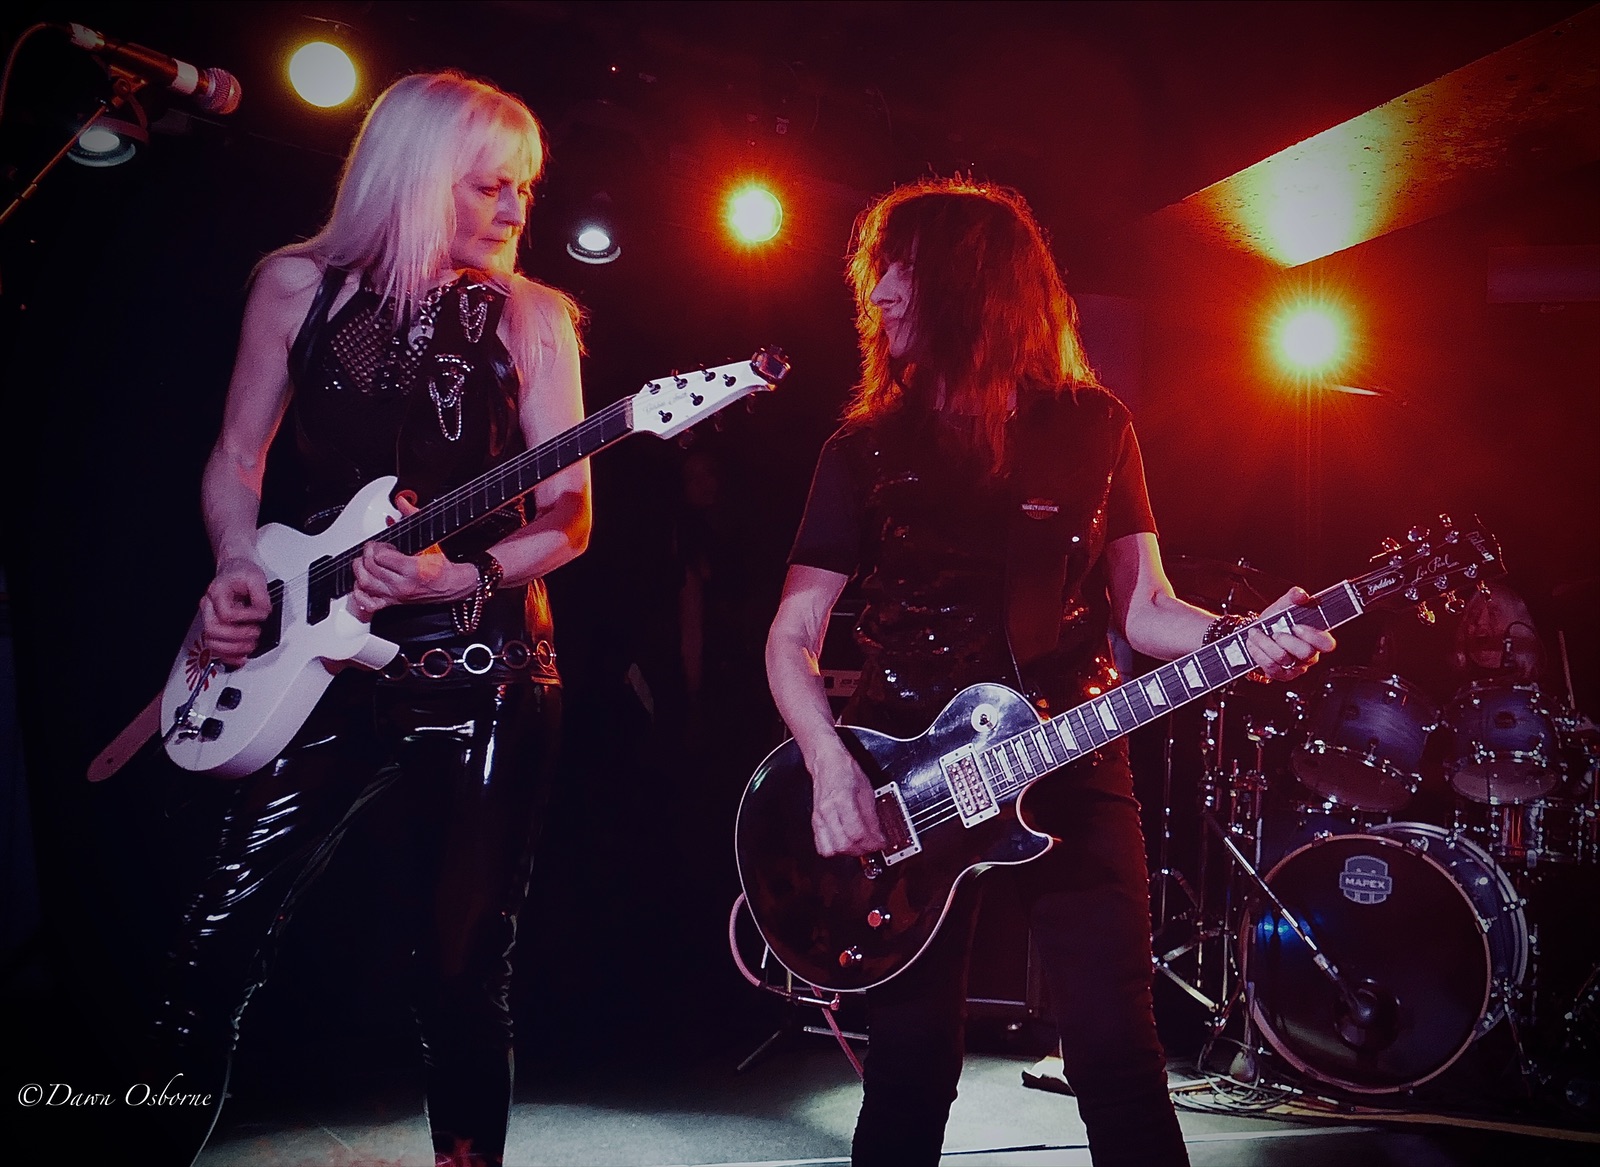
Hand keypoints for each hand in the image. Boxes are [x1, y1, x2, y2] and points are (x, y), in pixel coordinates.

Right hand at [200, 557, 271, 666]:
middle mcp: (209, 607)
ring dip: (233, 649)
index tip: (260, 616)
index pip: (226, 613)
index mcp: (217, 593)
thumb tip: (264, 613)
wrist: (233, 570)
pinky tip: (241, 657)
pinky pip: (216, 647)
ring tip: (250, 645)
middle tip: (256, 633)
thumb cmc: (242, 573)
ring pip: (212, 642)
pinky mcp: (215, 627)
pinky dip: (228, 656)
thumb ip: (261, 596)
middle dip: (237, 637)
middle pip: (213, 630)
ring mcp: (210, 618)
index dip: (245, 618)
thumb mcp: (256, 577)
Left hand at [347, 493, 477, 620]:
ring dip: (360, 570)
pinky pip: (369, 603)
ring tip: (364, 562)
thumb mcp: (429, 539)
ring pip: (366, 584)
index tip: (383, 544)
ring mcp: (396, 596)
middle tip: (373, 549)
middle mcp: (402, 585)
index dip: (378, 546)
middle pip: (371, 568)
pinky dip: (360, 594)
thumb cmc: (442, 567)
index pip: (381, 556)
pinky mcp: (393, 603)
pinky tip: (361, 584)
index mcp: (412, 569)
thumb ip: (413, 518)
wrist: (451, 586)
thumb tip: (403, 502)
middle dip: (368, 554)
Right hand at [808, 745, 886, 857]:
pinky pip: (821, 846)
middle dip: (862, 850)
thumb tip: (878, 836)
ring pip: (831, 849)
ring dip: (848, 852)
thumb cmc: (845, 771)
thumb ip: (872, 816)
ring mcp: (819, 817)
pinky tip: (844, 843)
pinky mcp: (815, 821)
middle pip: (844, 845)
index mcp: (843, 800)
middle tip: (872, 845)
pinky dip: (835, 850)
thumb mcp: (867, 790)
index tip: (881, 843)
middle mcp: (828, 810)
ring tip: (858, 845)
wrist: (826, 762)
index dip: (872, 843)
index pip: (857, 833)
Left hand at [1246, 587, 1336, 681]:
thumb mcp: (1284, 606)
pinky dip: (1258, 653)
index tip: (1296, 626)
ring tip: (1257, 634)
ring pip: (1284, 660)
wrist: (1256, 633)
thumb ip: (1294, 597)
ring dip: (1265, 644)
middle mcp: (1309, 655)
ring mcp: (1296, 667)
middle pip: (1306, 653)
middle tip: (1275, 632)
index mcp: (1316, 638)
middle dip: (1286, 640)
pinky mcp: (1281, 675)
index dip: (1312, 636)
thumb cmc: (1275, 621)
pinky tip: (1254, 644)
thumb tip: (1301, 595)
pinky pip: (1271, 668)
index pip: (1326, 643)